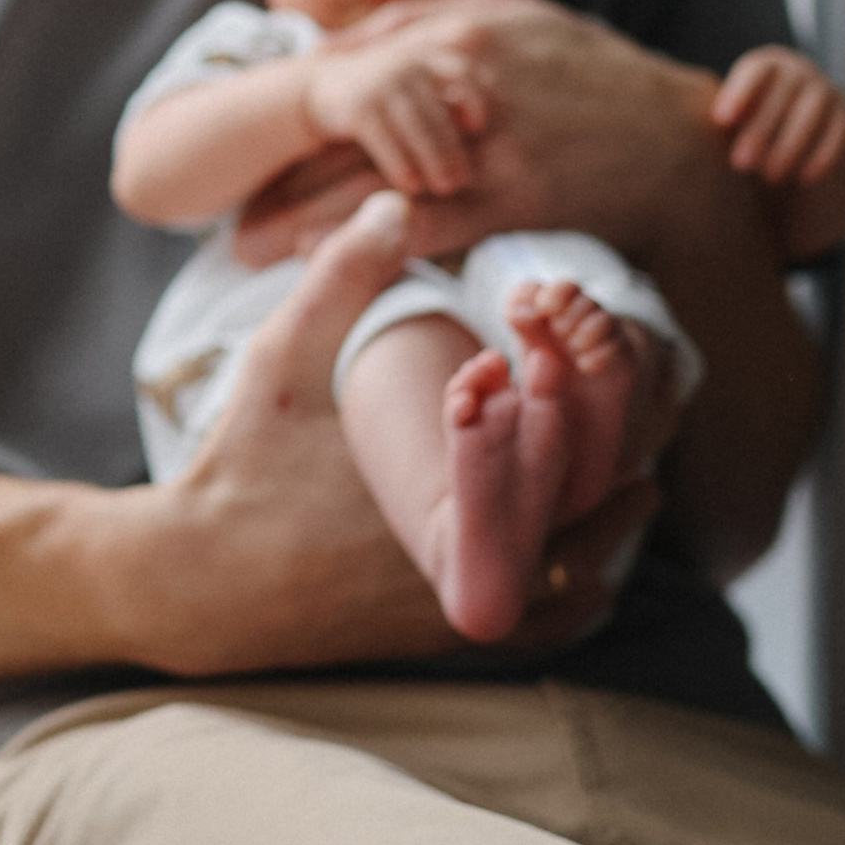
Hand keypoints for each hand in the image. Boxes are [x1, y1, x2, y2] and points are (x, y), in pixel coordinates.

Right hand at [109, 193, 653, 674]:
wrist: (196, 580)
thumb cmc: (241, 464)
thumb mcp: (284, 358)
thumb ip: (343, 281)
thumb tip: (393, 203)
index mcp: (442, 506)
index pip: (567, 471)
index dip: (601, 421)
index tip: (603, 381)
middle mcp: (461, 574)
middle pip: (587, 528)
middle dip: (622, 473)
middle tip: (648, 428)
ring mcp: (452, 615)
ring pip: (575, 585)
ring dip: (608, 534)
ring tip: (638, 486)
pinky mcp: (436, 641)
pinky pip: (538, 629)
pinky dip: (574, 598)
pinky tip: (588, 567)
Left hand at [233, 0, 698, 267]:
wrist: (677, 143)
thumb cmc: (592, 77)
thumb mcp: (514, 19)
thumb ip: (428, 21)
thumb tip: (347, 38)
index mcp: (455, 35)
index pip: (346, 82)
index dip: (289, 126)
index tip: (249, 164)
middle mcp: (460, 80)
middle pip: (344, 136)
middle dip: (279, 182)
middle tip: (230, 222)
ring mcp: (485, 138)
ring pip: (370, 182)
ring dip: (301, 222)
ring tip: (249, 251)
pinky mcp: (512, 194)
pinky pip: (423, 223)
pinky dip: (368, 244)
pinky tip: (322, 266)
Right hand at [302, 32, 492, 197]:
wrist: (323, 88)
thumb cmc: (383, 92)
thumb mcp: (414, 81)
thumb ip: (445, 93)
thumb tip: (483, 130)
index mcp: (426, 55)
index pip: (464, 73)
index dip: (477, 99)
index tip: (480, 129)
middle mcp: (405, 64)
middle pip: (439, 111)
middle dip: (453, 149)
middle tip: (463, 179)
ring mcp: (380, 83)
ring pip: (417, 127)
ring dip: (433, 161)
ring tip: (444, 187)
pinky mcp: (358, 107)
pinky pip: (387, 141)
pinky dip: (401, 166)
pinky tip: (411, 186)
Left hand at [713, 46, 844, 192]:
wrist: (800, 146)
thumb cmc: (751, 130)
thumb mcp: (735, 120)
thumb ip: (723, 119)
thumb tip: (695, 131)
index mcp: (767, 66)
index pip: (755, 71)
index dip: (739, 92)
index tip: (720, 120)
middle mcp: (799, 71)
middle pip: (783, 93)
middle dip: (760, 130)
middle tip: (740, 163)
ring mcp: (827, 91)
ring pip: (812, 113)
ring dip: (790, 145)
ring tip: (769, 176)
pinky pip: (838, 133)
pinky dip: (822, 155)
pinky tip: (803, 178)